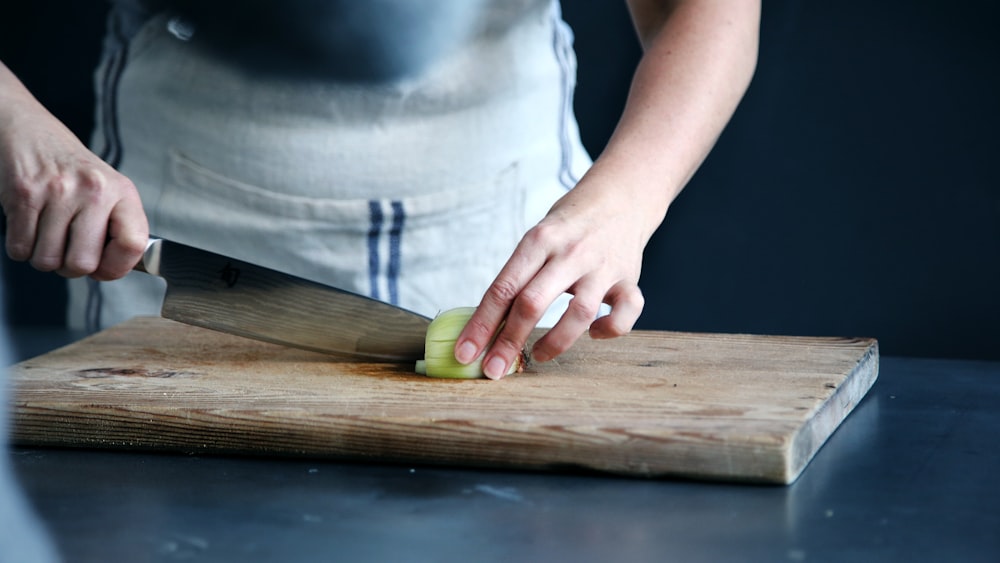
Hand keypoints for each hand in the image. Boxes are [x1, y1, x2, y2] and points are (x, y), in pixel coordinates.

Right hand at [0, 90, 147, 279]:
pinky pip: (20, 248)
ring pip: (47, 261)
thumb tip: (112, 269)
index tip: (104, 268)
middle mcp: (93, 190)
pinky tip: (30, 227)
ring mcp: (57, 192)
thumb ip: (117, 226)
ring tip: (48, 234)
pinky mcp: (23, 194)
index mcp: (121, 192)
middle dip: (71, 268)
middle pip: (83, 263)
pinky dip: (21, 247)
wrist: (29, 131)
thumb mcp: (108, 189)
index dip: (117, 267)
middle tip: (67, 251)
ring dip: (43, 257)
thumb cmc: (71, 168)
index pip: (133, 244)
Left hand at [455, 170, 652, 379]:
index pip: (503, 288)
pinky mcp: (629, 278)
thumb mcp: (538, 237)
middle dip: (508, 342)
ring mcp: (602, 266)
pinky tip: (594, 333)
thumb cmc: (569, 225)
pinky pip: (626, 312)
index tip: (465, 352)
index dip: (481, 324)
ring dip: (555, 342)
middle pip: (532, 303)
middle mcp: (570, 252)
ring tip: (538, 355)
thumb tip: (486, 326)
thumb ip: (519, 275)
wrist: (621, 196)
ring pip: (578, 314)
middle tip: (493, 370)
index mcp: (539, 240)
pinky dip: (610, 329)